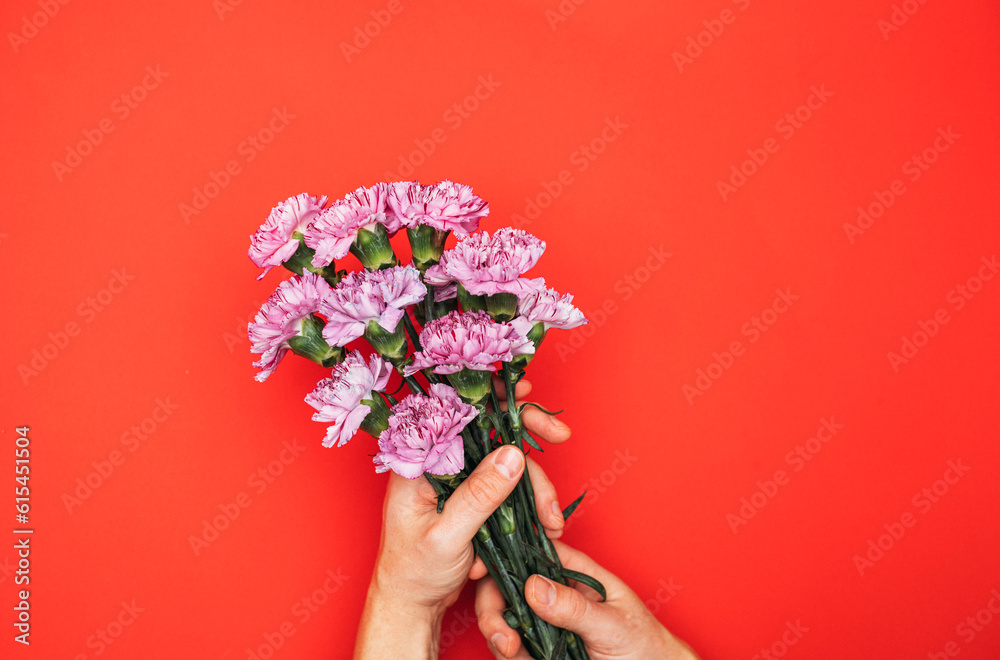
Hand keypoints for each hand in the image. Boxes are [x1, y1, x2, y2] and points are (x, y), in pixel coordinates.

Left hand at [354, 378, 571, 658]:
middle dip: (528, 433)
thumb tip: (512, 454)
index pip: (457, 411)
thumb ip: (479, 495)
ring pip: (505, 460)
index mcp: (419, 462)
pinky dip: (530, 501)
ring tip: (551, 521)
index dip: (492, 394)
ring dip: (535, 485)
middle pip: (489, 429)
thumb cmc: (412, 573)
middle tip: (560, 437)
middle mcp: (439, 462)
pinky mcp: (473, 497)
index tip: (526, 390)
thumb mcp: (447, 536)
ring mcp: (458, 479)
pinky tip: (540, 523)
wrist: (411, 604)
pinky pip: (508, 485)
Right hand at [476, 539, 699, 659]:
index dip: (502, 556)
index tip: (481, 572)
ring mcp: (545, 622)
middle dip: (494, 607)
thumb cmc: (644, 643)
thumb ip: (574, 606)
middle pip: (507, 586)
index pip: (531, 551)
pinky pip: (513, 648)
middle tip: (501, 634)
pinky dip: (508, 654)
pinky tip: (517, 658)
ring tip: (511, 651)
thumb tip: (534, 586)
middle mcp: (554, 593)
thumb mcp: (613, 622)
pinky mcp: (540, 649)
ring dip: (499, 634)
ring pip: (504, 619)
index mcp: (573, 572)